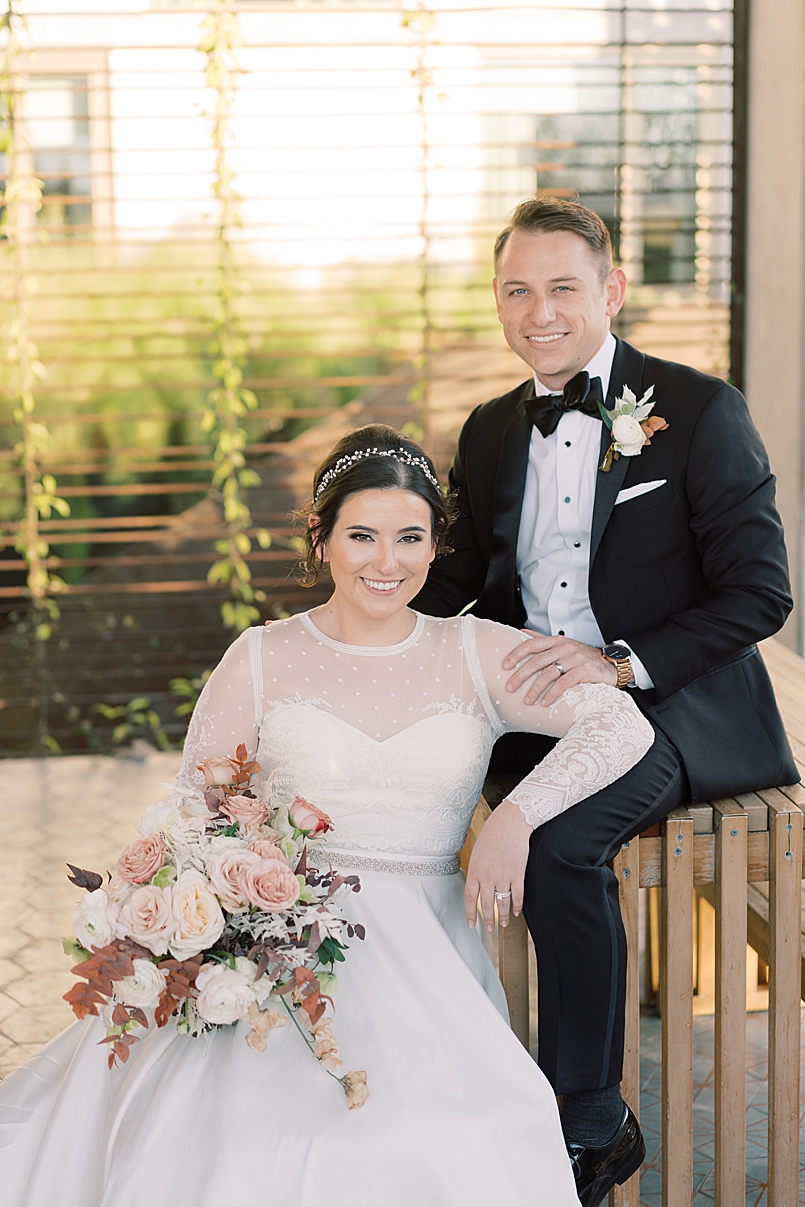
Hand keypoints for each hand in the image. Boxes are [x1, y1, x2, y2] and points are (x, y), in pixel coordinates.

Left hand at [464, 799, 531, 930]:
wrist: (510, 822)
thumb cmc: (493, 833)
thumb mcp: (478, 851)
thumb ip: (477, 869)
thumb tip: (476, 883)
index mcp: (475, 870)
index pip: (470, 898)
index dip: (470, 913)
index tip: (472, 924)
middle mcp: (488, 876)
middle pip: (486, 904)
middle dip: (488, 919)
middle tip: (490, 928)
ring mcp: (503, 876)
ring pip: (502, 903)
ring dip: (503, 916)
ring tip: (504, 923)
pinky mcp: (518, 874)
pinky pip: (517, 895)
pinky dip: (517, 906)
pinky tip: (516, 911)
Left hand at [503, 630, 620, 706]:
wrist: (610, 665)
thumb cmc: (582, 657)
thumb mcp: (563, 645)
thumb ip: (543, 640)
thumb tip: (522, 632)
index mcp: (556, 641)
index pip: (532, 644)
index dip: (516, 654)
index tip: (504, 666)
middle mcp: (565, 647)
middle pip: (537, 661)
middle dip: (521, 675)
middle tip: (510, 688)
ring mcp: (575, 658)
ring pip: (549, 673)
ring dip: (535, 689)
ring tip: (527, 700)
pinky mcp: (584, 670)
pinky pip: (564, 683)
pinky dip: (552, 693)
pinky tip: (545, 702)